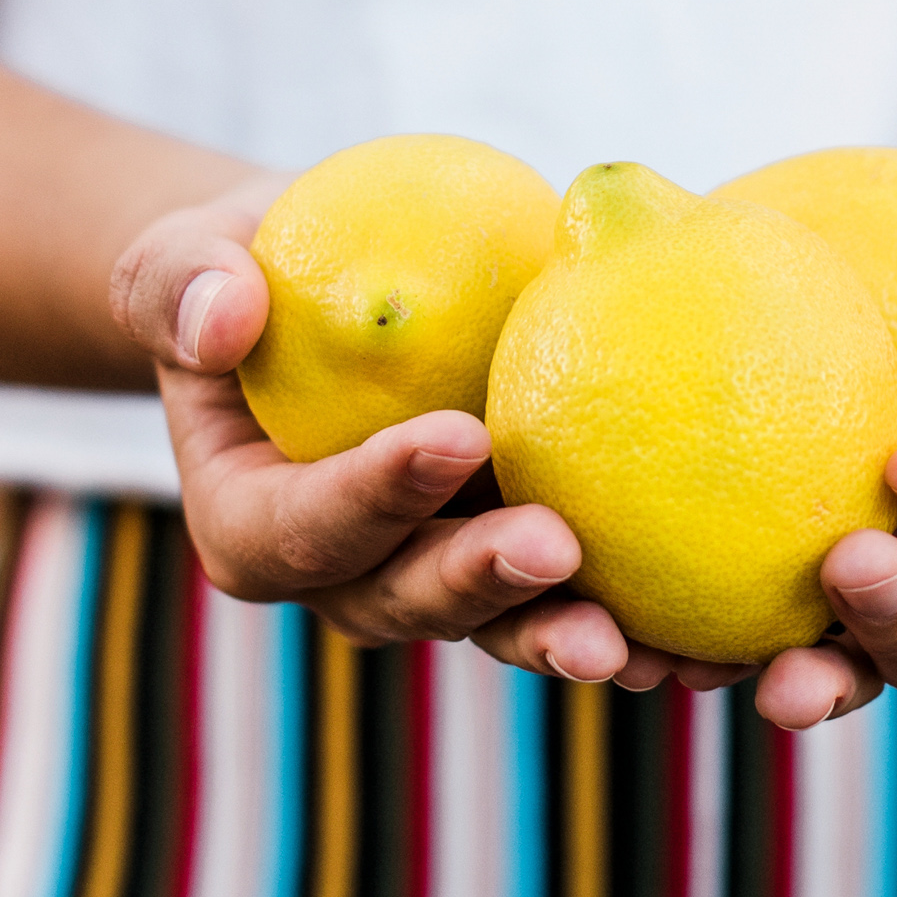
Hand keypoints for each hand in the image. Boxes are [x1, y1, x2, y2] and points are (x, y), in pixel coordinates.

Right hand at [108, 187, 754, 693]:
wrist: (326, 290)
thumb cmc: (245, 266)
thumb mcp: (185, 256)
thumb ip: (183, 283)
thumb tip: (219, 317)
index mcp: (253, 526)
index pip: (305, 526)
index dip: (374, 498)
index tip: (457, 437)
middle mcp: (346, 578)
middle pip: (408, 601)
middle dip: (481, 586)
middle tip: (556, 547)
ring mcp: (438, 578)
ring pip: (501, 624)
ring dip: (566, 633)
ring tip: (644, 640)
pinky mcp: (517, 563)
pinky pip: (577, 599)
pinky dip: (643, 620)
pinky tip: (714, 632)